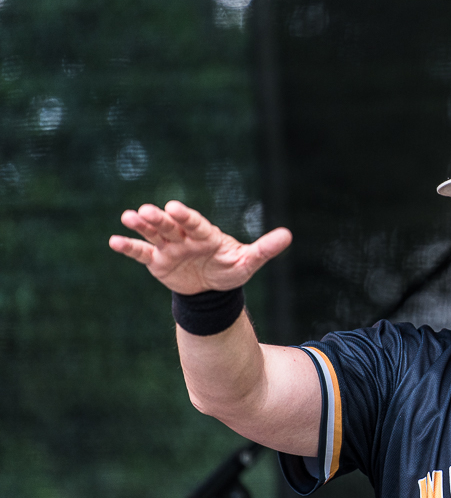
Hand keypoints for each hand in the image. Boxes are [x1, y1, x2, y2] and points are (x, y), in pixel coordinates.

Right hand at [109, 200, 291, 294]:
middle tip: (147, 211)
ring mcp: (169, 247)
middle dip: (159, 219)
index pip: (194, 223)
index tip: (174, 208)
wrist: (213, 289)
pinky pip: (141, 253)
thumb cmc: (230, 270)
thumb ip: (265, 249)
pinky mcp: (157, 260)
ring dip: (141, 226)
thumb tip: (288, 235)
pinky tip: (113, 241)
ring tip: (128, 217)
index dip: (185, 216)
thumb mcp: (248, 262)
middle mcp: (184, 237)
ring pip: (153, 234)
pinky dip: (129, 247)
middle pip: (170, 225)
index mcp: (206, 234)